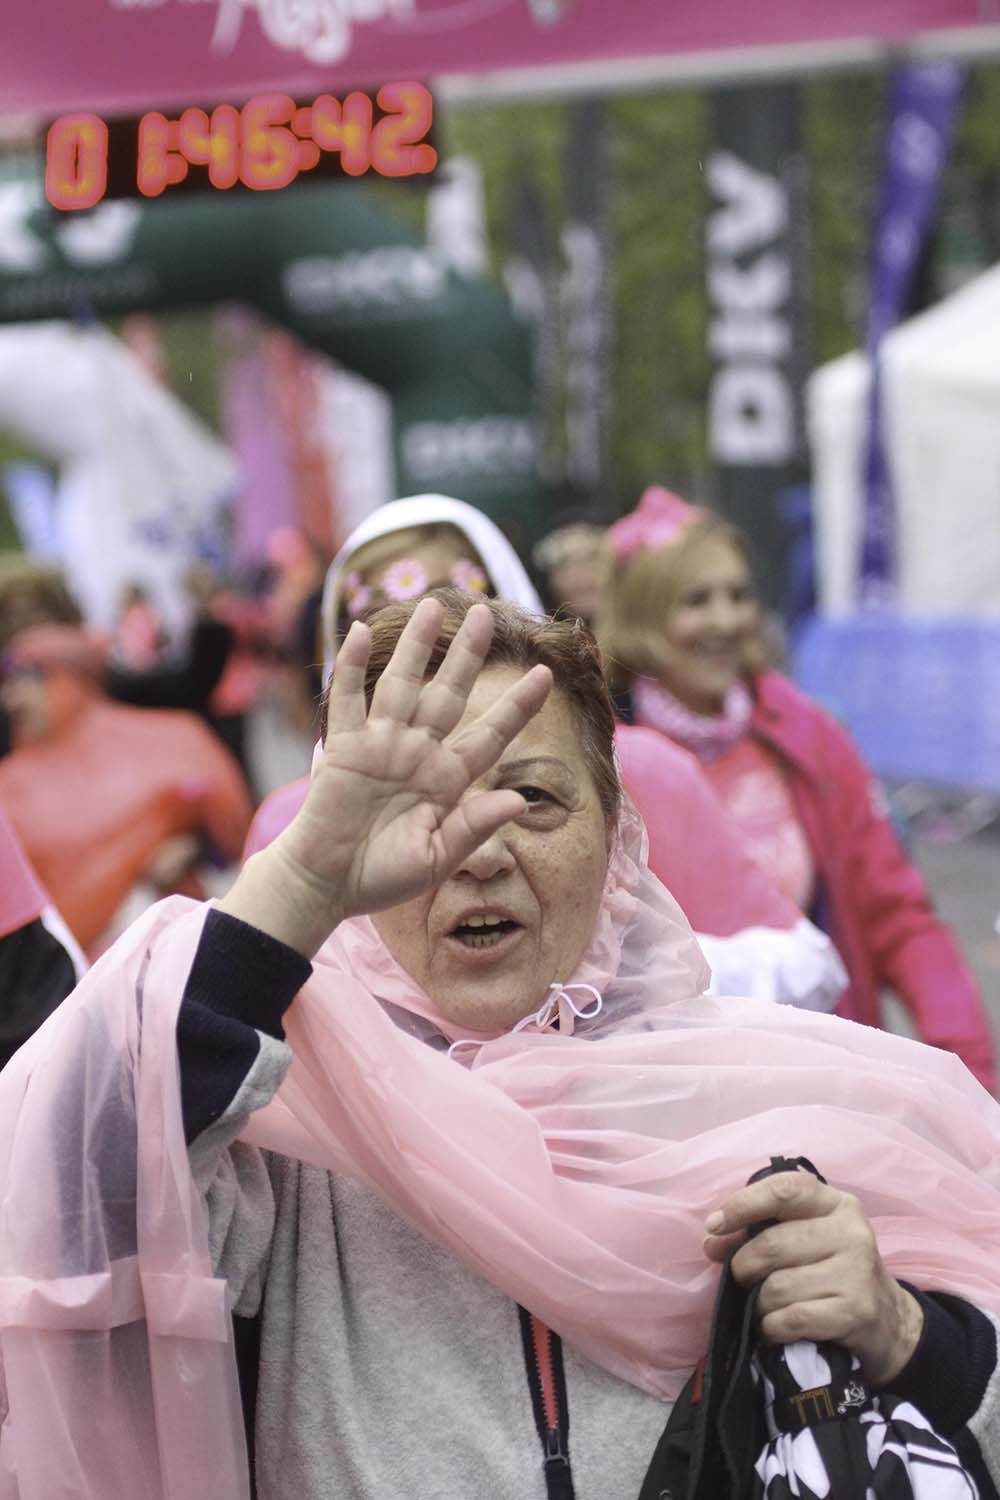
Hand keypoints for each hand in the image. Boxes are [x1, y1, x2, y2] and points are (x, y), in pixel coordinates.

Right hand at [222, 598, 551, 954]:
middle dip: (467, 654)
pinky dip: (352, 666)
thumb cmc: (382, 876)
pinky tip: (364, 631)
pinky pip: (349, 700)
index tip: (545, 677)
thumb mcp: (438, 857)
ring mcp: (380, 746)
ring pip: (402, 684)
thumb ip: (475, 826)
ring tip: (432, 605)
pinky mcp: (344, 748)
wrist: (327, 885)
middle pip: (448, 693)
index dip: (516, 706)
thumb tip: (520, 800)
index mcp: (447, 780)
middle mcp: (418, 753)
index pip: (490, 735)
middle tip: (486, 613)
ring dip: (416, 646)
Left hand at [703, 1170, 923, 1385]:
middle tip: (742, 1280)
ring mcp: (857, 1271)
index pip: (783, 1190)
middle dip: (743, 1267)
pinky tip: (775, 1328)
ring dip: (759, 1304)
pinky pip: (791, 1318)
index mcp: (835, 1203)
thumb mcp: (807, 1239)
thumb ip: (762, 1231)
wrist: (889, 1321)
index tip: (714, 1226)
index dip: (742, 1205)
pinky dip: (772, 1327)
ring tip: (765, 1307)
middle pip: (771, 1244)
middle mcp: (851, 1231)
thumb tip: (712, 1242)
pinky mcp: (856, 1311)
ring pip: (777, 1286)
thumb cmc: (834, 1271)